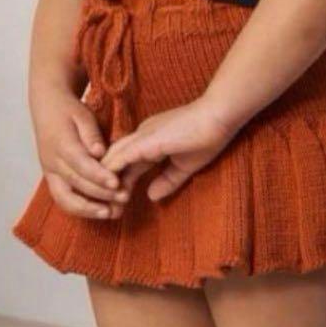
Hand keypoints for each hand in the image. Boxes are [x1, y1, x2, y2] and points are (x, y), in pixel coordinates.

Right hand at [31, 88, 129, 219]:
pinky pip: (63, 199)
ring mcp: (49, 173)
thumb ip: (90, 134)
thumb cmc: (69, 111)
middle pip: (75, 184)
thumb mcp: (82, 115)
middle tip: (123, 199)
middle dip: (99, 195)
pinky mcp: (51, 179)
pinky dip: (79, 208)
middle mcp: (52, 162)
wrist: (46, 109)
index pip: (81, 165)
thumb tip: (99, 152)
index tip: (117, 184)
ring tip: (111, 214)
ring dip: (87, 210)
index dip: (98, 176)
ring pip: (64, 198)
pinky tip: (99, 211)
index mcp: (61, 145)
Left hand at [100, 97, 237, 213]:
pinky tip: (110, 190)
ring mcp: (142, 135)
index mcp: (151, 139)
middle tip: (108, 209)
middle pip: (114, 160)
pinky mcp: (145, 140)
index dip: (122, 183)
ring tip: (106, 205)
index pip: (128, 162)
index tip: (121, 204)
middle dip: (108, 184)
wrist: (219, 117)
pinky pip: (120, 158)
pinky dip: (112, 174)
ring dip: (106, 181)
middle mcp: (141, 134)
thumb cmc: (208, 137)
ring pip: (112, 158)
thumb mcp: (185, 165)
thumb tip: (151, 196)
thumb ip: (168, 180)